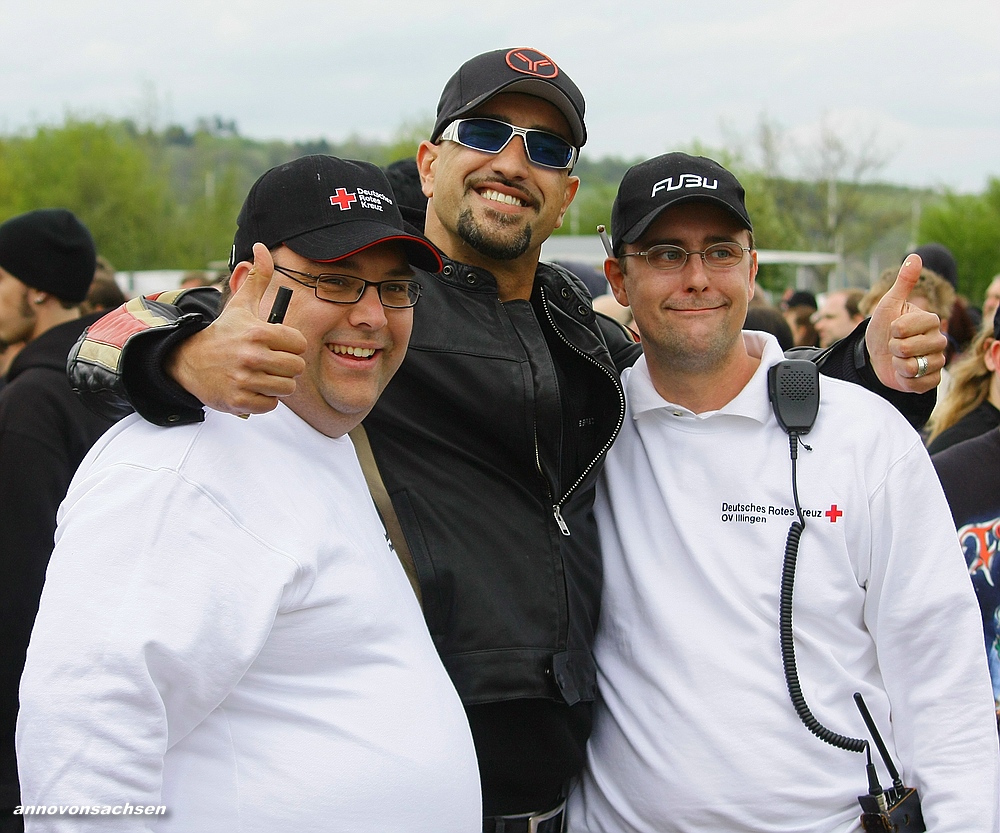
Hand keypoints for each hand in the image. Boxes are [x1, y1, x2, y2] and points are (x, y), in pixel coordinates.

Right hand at [166, 243, 306, 414]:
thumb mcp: (241, 305)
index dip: (290, 345)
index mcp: (258, 333)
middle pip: (295, 368)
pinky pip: (270, 404)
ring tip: (261, 374)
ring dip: (276, 383)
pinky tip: (251, 387)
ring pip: (286, 388)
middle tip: (269, 362)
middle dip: (285, 366)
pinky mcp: (238, 400)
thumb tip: (262, 248)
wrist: (188, 360)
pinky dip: (264, 399)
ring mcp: (244, 380)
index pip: (299, 344)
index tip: (277, 345)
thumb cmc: (224, 333)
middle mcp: (252, 356)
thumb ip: (258, 278)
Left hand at [865, 254, 946, 393]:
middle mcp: (939, 340)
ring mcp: (937, 361)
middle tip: (893, 346)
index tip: (893, 328)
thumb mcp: (889, 304)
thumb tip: (915, 256)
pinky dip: (905, 380)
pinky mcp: (932, 380)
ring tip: (898, 359)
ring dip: (898, 364)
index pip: (908, 327)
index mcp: (931, 320)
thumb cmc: (883, 329)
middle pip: (908, 348)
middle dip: (892, 348)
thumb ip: (903, 282)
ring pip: (913, 366)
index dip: (893, 329)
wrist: (876, 356)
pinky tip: (904, 373)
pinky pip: (919, 383)